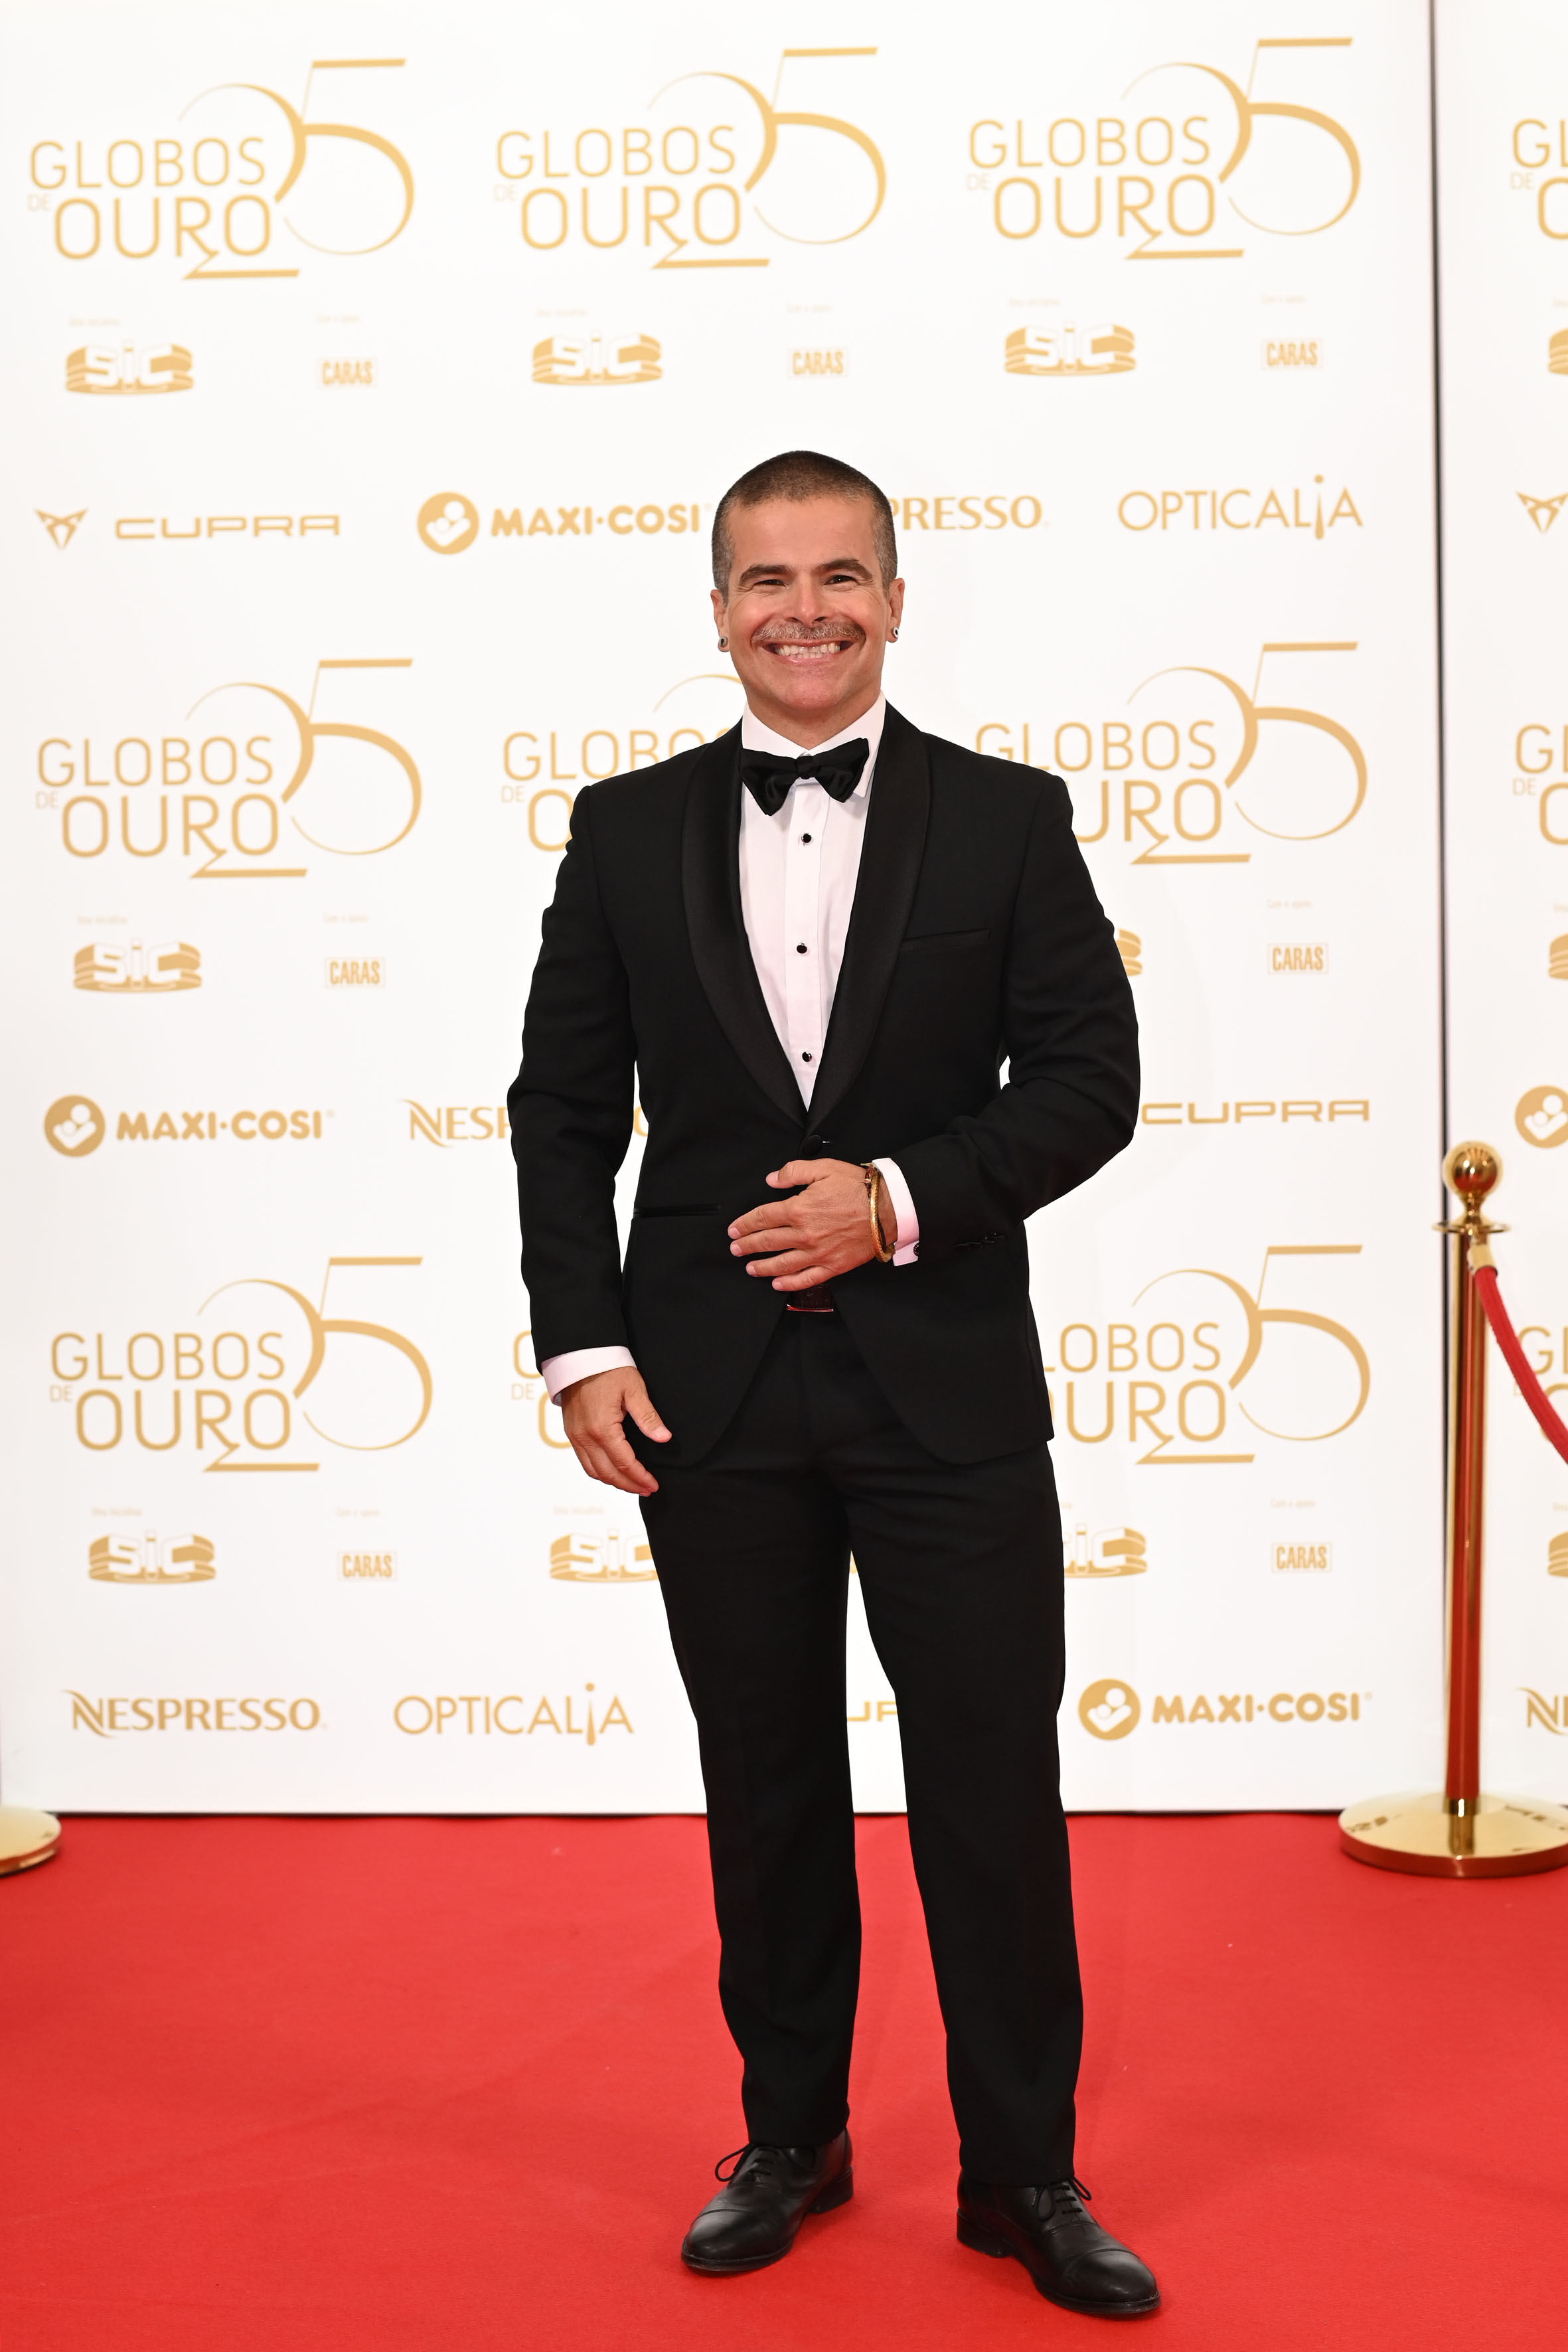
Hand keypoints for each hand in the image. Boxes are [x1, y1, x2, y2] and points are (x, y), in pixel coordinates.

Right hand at [559, 1366, 670, 1495]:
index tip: (654, 1484)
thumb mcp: (634, 1390)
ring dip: (613, 1481)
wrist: (580, 1356)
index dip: (640, 1477)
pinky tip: (612, 1470)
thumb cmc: (608, 1369)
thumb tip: (664, 1438)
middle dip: (629, 1485)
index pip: (625, 1463)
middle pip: (608, 1473)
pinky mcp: (570, 1432)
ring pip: (593, 1471)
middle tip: (647, 1489)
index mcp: (602, 1429)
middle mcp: (585, 1437)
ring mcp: (575, 1436)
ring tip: (632, 1484)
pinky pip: (583, 1460)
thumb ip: (648, 1417)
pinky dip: (599, 1471)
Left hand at [728, 1157, 884, 1290]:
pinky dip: (789, 1283)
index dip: (745, 1224)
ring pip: (782, 1263)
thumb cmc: (858, 1188)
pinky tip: (777, 1284)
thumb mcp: (824, 1168)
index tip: (734, 1229)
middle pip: (767, 1241)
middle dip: (747, 1245)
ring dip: (762, 1266)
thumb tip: (772, 1179)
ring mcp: (817, 1253)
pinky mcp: (832, 1265)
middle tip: (735, 1249)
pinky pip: (806, 1279)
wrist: (888, 1209)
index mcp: (799, 1209)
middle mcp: (804, 1234)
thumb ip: (794, 1172)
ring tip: (749, 1268)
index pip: (762, 1217)